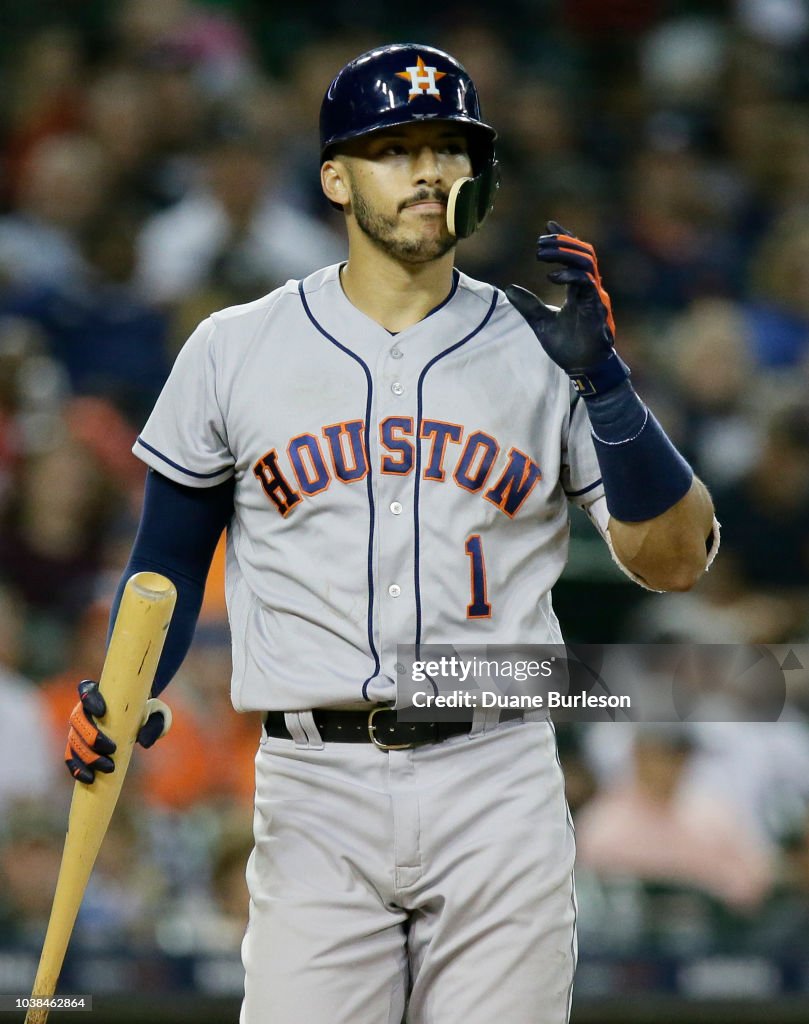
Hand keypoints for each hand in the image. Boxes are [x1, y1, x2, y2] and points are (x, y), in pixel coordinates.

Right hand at [65, 679, 171, 783]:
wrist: (138, 719)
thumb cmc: (146, 712)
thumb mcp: (156, 714)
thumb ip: (154, 725)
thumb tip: (144, 743)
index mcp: (99, 693)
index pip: (87, 690)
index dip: (90, 700)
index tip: (103, 712)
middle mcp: (84, 709)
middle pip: (77, 720)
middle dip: (91, 736)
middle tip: (112, 749)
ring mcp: (79, 729)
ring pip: (73, 741)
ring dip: (87, 756)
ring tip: (109, 767)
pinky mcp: (78, 746)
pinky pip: (70, 758)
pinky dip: (77, 769)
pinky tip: (90, 778)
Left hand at [505, 220, 628, 395]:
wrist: (583, 368)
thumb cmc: (568, 347)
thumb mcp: (541, 322)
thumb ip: (528, 304)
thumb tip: (508, 289)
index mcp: (579, 289)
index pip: (576, 255)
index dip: (565, 237)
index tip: (548, 225)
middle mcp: (590, 288)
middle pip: (583, 251)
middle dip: (562, 242)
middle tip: (540, 242)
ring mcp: (595, 296)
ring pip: (587, 261)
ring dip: (564, 252)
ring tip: (541, 253)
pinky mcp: (596, 307)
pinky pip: (587, 282)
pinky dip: (569, 275)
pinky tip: (551, 277)